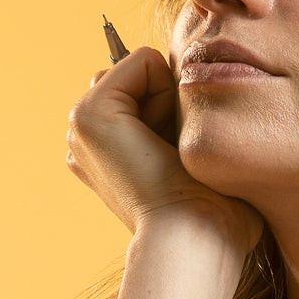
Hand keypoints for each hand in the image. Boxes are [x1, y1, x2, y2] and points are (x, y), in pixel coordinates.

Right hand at [65, 42, 261, 250]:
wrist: (195, 239)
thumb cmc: (216, 217)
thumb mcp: (207, 166)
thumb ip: (197, 130)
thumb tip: (212, 95)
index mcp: (107, 153)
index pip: (151, 92)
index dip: (179, 114)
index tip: (182, 160)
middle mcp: (88, 140)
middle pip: (146, 78)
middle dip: (171, 102)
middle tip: (176, 157)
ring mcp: (83, 126)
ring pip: (144, 69)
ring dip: (170, 100)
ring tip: (169, 152)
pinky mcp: (88, 114)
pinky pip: (142, 59)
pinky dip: (165, 88)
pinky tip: (161, 138)